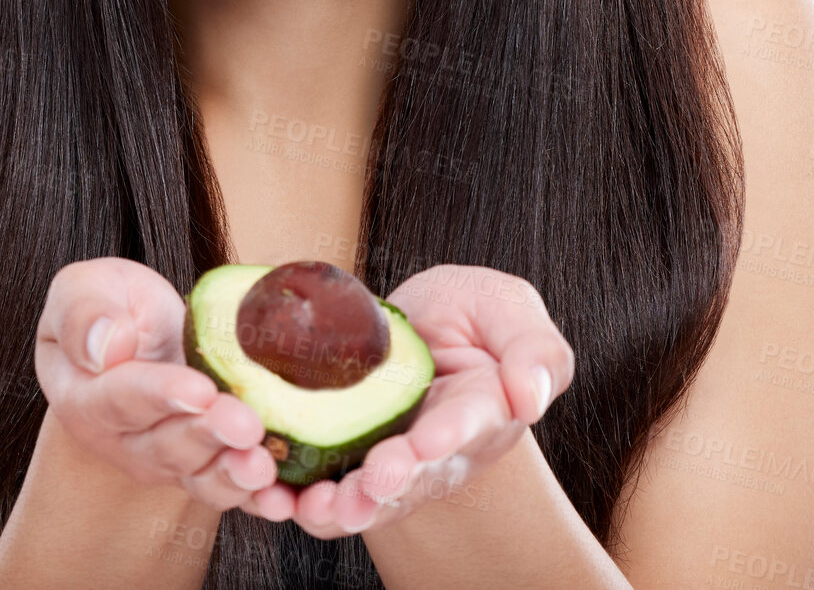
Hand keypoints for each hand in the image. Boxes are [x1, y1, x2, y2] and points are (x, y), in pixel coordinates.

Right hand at [35, 256, 297, 517]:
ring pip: (204, 477)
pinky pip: (237, 486)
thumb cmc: (108, 302)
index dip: (163, 396)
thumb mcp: (82, 288)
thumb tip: (106, 345)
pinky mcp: (210, 461)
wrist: (136, 327)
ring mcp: (172, 458)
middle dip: (212, 436)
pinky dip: (265, 497)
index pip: (124, 399)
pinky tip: (290, 498)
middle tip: (247, 425)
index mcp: (89, 398)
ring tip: (265, 466)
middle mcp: (128, 441)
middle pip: (170, 446)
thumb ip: (83, 314)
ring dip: (237, 475)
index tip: (200, 389)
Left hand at [237, 264, 573, 538]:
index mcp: (483, 407)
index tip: (426, 442)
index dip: (446, 435)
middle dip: (390, 483)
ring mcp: (397, 458)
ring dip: (345, 505)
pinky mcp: (354, 457)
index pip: (469, 423)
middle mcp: (440, 446)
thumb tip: (530, 397)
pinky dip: (305, 498)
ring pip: (371, 494)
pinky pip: (330, 487)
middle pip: (417, 474)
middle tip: (368, 486)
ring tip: (317, 505)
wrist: (426, 323)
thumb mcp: (510, 308)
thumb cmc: (475, 314)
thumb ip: (534, 351)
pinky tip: (278, 497)